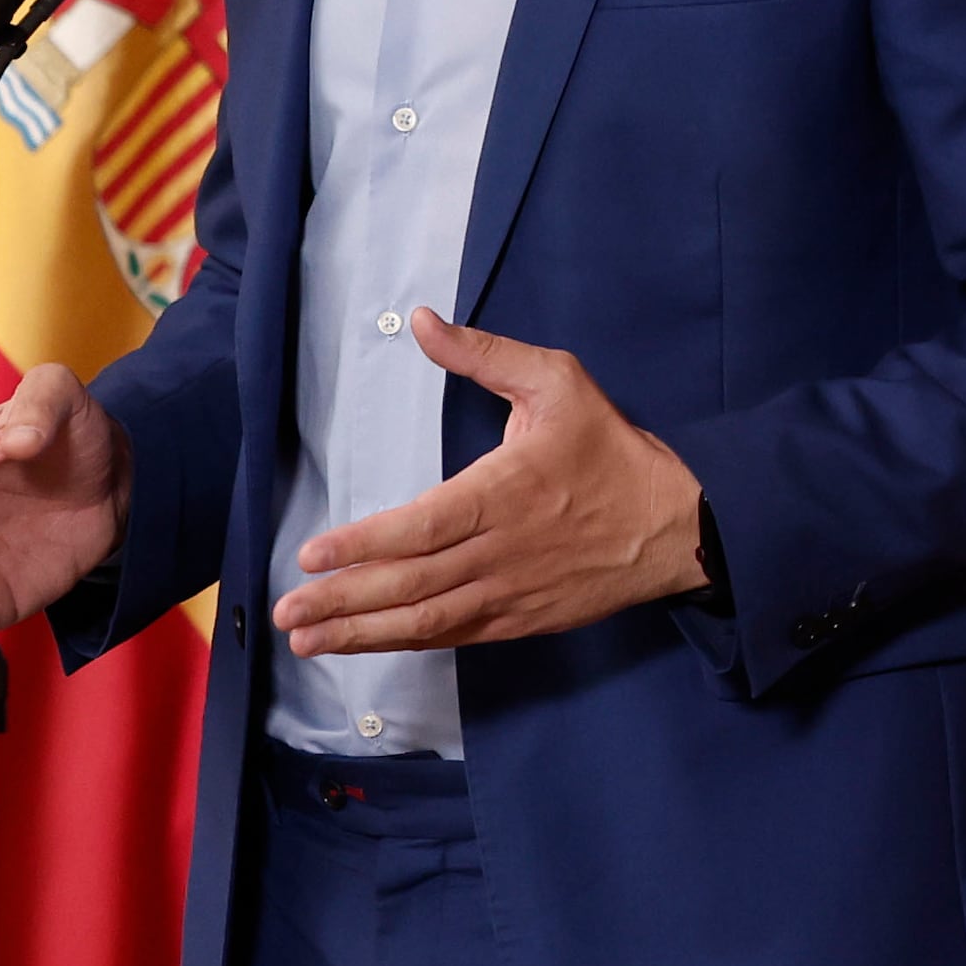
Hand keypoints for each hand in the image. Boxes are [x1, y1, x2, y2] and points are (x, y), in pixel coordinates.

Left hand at [275, 312, 704, 656]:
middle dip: (341, 601)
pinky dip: (406, 641)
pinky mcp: (520, 620)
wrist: (679, 524)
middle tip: (286, 612)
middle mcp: (500, 551)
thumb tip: (423, 323)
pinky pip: (453, 635)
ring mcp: (509, 592)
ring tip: (306, 640)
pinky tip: (367, 643)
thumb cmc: (611, 450)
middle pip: (410, 584)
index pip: (421, 528)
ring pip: (424, 620)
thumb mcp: (559, 383)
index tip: (310, 556)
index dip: (362, 546)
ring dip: (360, 633)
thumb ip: (486, 355)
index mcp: (504, 493)